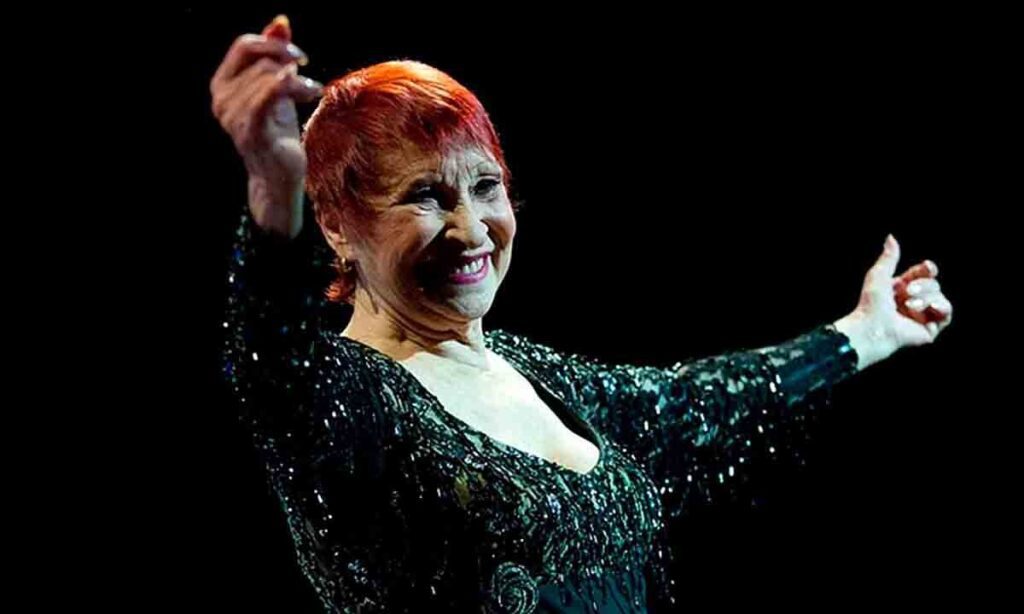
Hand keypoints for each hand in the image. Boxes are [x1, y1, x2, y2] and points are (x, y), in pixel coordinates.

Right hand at [210, 15, 322, 236]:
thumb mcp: (276, 88)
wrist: (278, 176)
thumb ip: (275, 55)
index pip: (244, 45)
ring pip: (269, 75)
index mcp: (222, 85)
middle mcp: (221, 99)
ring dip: (298, 80)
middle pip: (259, 60)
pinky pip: (271, 93)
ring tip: (312, 91)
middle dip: (288, 63)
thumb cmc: (277, 132)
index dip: (274, 43)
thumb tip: (280, 22)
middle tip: (306, 78)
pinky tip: (312, 92)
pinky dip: (296, 87)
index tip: (300, 57)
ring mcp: (233, 117)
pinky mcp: (252, 131)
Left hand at [834, 234, 952, 369]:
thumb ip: (889, 257)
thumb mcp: (879, 275)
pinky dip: (941, 308)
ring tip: (911, 304)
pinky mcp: (928, 330)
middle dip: (924, 285)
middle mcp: (913, 301)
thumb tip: (891, 236)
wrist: (871, 328)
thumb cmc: (870, 304)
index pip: (924, 273)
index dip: (928, 269)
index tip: (927, 267)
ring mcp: (921, 316)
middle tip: (908, 291)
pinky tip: (931, 307)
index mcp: (902, 288)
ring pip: (941, 298)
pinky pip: (946, 315)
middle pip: (934, 284)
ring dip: (929, 297)